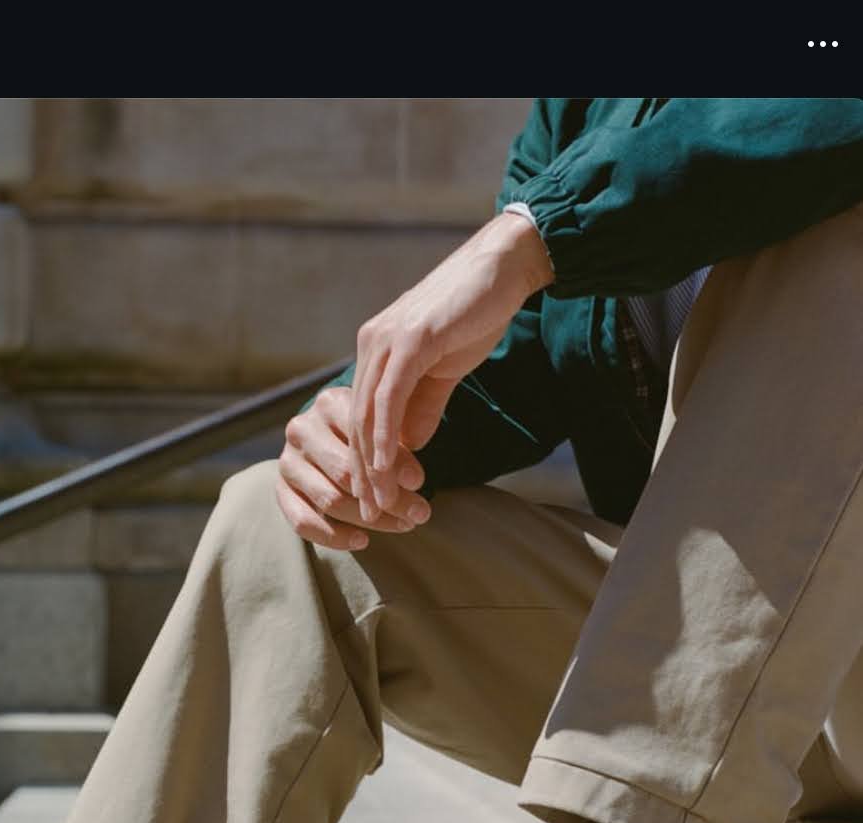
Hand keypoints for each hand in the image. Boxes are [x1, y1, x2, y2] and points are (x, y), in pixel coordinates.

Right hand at [276, 384, 429, 552]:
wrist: (328, 437)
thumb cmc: (364, 431)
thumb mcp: (381, 428)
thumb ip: (395, 448)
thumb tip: (414, 482)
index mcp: (328, 404)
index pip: (359, 438)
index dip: (391, 463)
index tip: (420, 483)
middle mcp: (301, 429)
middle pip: (344, 473)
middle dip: (386, 498)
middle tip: (419, 514)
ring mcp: (287, 461)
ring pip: (329, 499)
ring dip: (369, 519)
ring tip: (401, 526)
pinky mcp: (280, 489)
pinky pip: (302, 521)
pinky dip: (334, 536)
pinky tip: (362, 541)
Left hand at [348, 209, 553, 518]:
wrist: (505, 267)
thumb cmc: (477, 313)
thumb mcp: (447, 369)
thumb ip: (424, 406)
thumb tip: (410, 446)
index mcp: (377, 351)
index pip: (362, 417)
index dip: (365, 463)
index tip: (375, 501)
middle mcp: (372, 344)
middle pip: (358, 421)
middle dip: (364, 474)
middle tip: (373, 515)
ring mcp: (387, 340)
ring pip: (370, 415)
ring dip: (374, 465)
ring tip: (382, 503)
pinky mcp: (410, 340)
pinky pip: (389, 398)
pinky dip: (386, 436)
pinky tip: (390, 467)